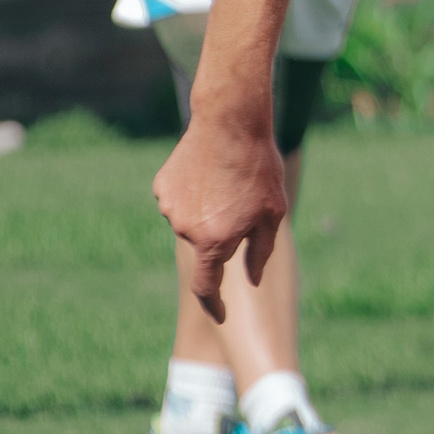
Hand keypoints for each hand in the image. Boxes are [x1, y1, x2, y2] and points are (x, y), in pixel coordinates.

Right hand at [153, 103, 288, 322]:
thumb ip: (260, 252)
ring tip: (225, 183)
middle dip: (221, 234)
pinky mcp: (162, 187)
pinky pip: (178, 201)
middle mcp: (186, 229)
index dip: (213, 303)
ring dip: (206, 213)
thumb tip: (252, 279)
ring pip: (190, 222)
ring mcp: (170, 207)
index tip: (220, 313)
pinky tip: (208, 173)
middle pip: (204, 246)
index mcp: (214, 241)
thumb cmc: (258, 168)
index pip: (207, 286)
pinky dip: (192, 195)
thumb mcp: (272, 213)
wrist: (230, 121)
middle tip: (241, 204)